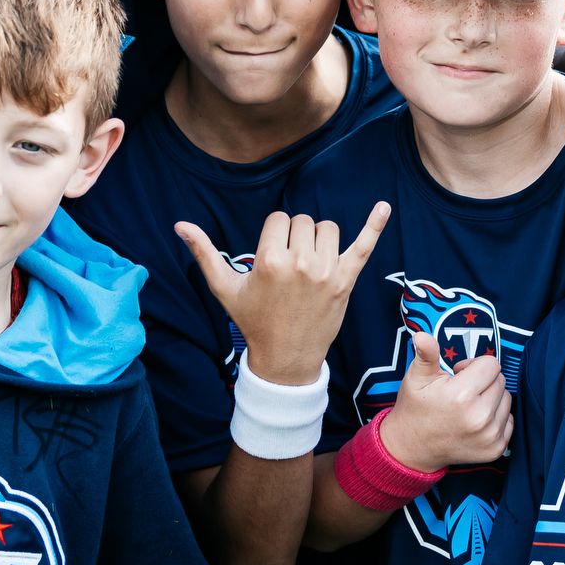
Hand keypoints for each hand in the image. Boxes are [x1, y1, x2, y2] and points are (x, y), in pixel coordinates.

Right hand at [178, 203, 386, 386]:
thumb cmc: (253, 320)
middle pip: (302, 221)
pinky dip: (375, 225)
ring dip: (319, 239)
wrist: (285, 357)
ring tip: (309, 264)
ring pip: (327, 228)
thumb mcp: (225, 287)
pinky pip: (364, 245)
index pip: (278, 220)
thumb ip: (204, 253)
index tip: (272, 260)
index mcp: (269, 260)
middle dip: (295, 237)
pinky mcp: (346, 279)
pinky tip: (384, 206)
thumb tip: (179, 224)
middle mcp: (300, 262)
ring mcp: (326, 271)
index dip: (274, 236)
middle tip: (289, 268)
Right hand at [380, 330, 510, 470]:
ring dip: (491, 398)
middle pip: (500, 380)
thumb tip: (422, 335)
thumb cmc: (415, 408)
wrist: (412, 449)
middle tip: (462, 391)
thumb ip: (426, 354)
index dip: (473, 365)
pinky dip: (496, 417)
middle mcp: (479, 417)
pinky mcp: (495, 449)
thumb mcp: (416, 378)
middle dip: (483, 381)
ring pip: (506, 399)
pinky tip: (475, 421)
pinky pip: (509, 420)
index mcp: (461, 396)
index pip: (491, 364)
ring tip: (468, 406)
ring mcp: (489, 436)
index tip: (458, 374)